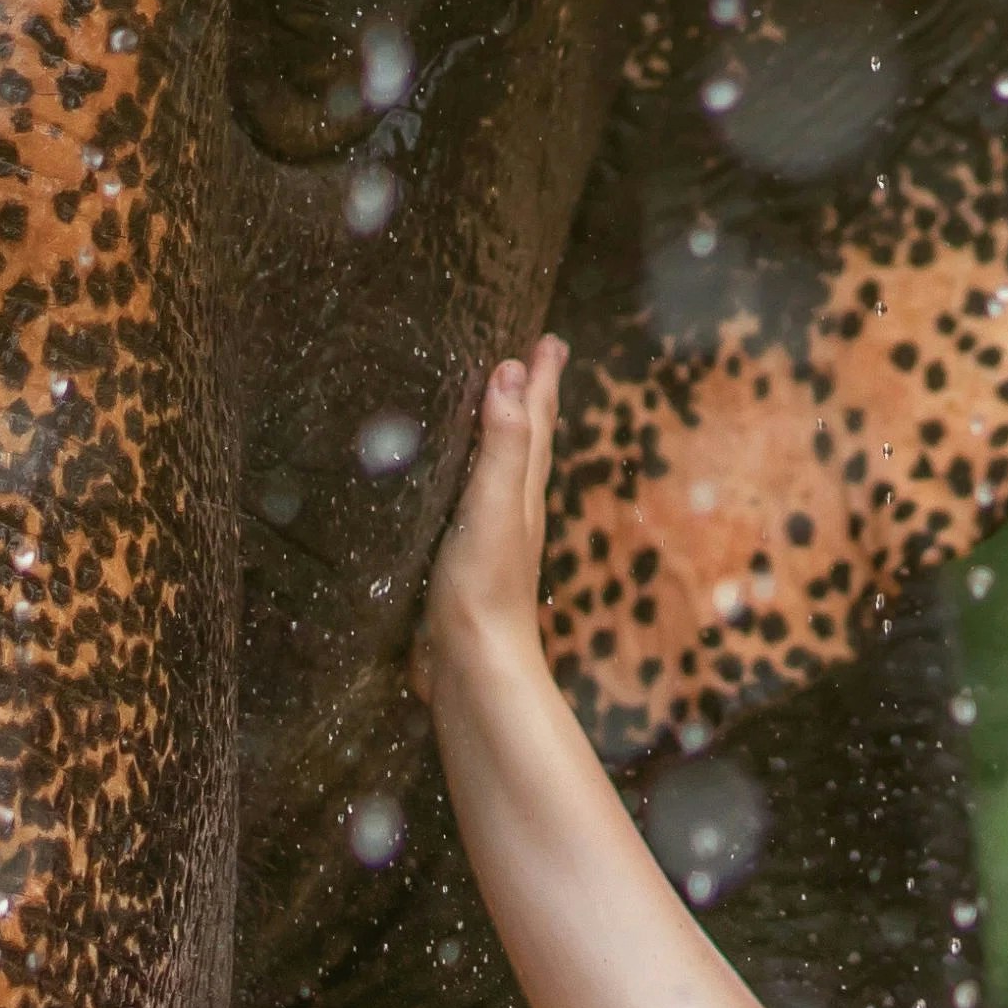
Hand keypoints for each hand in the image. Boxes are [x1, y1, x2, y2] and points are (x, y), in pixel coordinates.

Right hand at [412, 339, 566, 712]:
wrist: (475, 668)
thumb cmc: (485, 589)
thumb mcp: (495, 506)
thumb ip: (504, 446)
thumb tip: (510, 374)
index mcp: (523, 491)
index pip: (536, 421)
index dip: (540, 379)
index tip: (548, 339)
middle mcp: (514, 509)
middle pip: (528, 441)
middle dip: (531, 397)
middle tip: (537, 357)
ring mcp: (491, 536)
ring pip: (504, 471)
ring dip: (505, 434)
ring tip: (500, 408)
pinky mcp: (465, 561)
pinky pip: (473, 502)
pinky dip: (472, 478)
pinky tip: (459, 486)